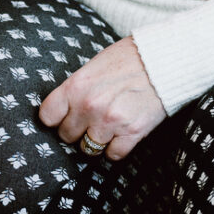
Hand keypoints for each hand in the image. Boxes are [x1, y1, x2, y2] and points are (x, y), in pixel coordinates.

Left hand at [39, 36, 166, 160]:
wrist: (165, 59)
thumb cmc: (129, 58)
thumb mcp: (94, 66)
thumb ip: (77, 88)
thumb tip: (64, 109)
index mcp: (76, 86)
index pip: (47, 116)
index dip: (55, 118)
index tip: (63, 117)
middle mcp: (89, 106)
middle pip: (67, 136)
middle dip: (77, 130)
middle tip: (90, 120)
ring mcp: (110, 121)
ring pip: (89, 149)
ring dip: (96, 141)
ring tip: (107, 127)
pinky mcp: (132, 133)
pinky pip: (113, 155)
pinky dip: (116, 148)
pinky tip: (121, 134)